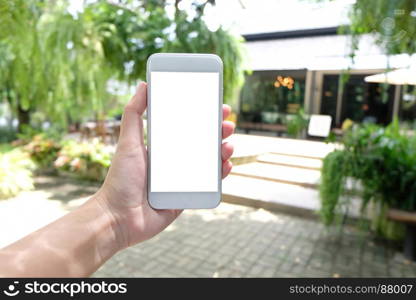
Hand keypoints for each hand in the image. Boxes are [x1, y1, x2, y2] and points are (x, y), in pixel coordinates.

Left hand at [95, 82, 234, 249]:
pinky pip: (209, 184)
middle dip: (218, 132)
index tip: (217, 106)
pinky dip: (220, 175)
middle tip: (228, 124)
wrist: (118, 218)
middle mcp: (174, 162)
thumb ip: (134, 114)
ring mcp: (183, 180)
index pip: (188, 127)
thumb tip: (143, 84)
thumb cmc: (120, 179)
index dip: (205, 116)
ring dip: (223, 151)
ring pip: (209, 162)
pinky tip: (225, 165)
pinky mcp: (187, 197)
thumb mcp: (128, 142)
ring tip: (228, 145)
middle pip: (203, 143)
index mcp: (163, 147)